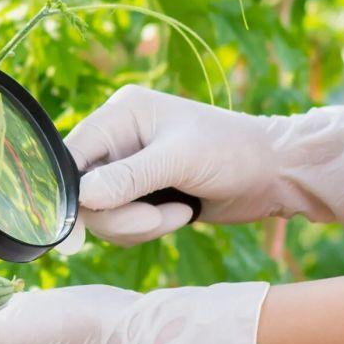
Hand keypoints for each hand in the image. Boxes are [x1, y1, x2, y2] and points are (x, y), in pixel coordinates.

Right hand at [63, 85, 343, 246]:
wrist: (272, 173)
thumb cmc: (232, 152)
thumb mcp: (181, 159)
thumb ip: (130, 177)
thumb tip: (82, 196)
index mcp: (122, 115)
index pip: (73, 154)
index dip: (71, 191)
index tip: (78, 229)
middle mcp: (119, 140)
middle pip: (85, 192)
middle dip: (120, 214)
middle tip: (155, 219)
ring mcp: (129, 169)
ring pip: (102, 214)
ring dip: (139, 224)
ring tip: (178, 213)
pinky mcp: (141, 195)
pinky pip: (122, 224)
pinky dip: (148, 228)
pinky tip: (181, 214)